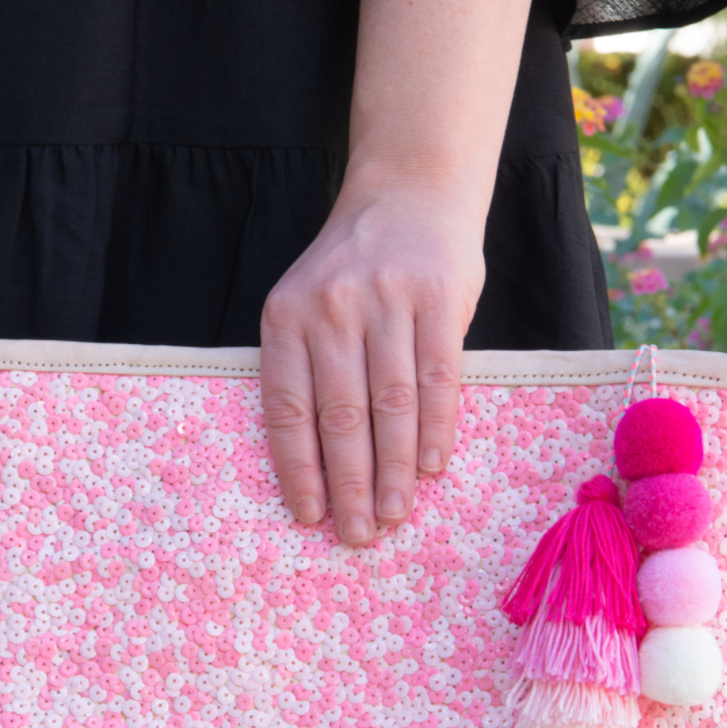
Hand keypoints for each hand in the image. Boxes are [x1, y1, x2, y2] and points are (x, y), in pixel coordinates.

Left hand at [260, 180, 484, 545]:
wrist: (410, 192)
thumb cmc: (355, 268)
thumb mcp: (309, 303)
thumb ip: (310, 368)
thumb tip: (323, 464)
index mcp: (286, 316)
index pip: (288, 408)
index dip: (300, 469)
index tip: (310, 517)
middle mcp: (331, 307)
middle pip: (341, 415)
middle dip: (349, 484)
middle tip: (358, 535)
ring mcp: (387, 299)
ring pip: (390, 404)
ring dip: (394, 470)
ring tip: (395, 515)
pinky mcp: (439, 297)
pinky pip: (438, 378)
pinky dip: (436, 429)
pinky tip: (432, 468)